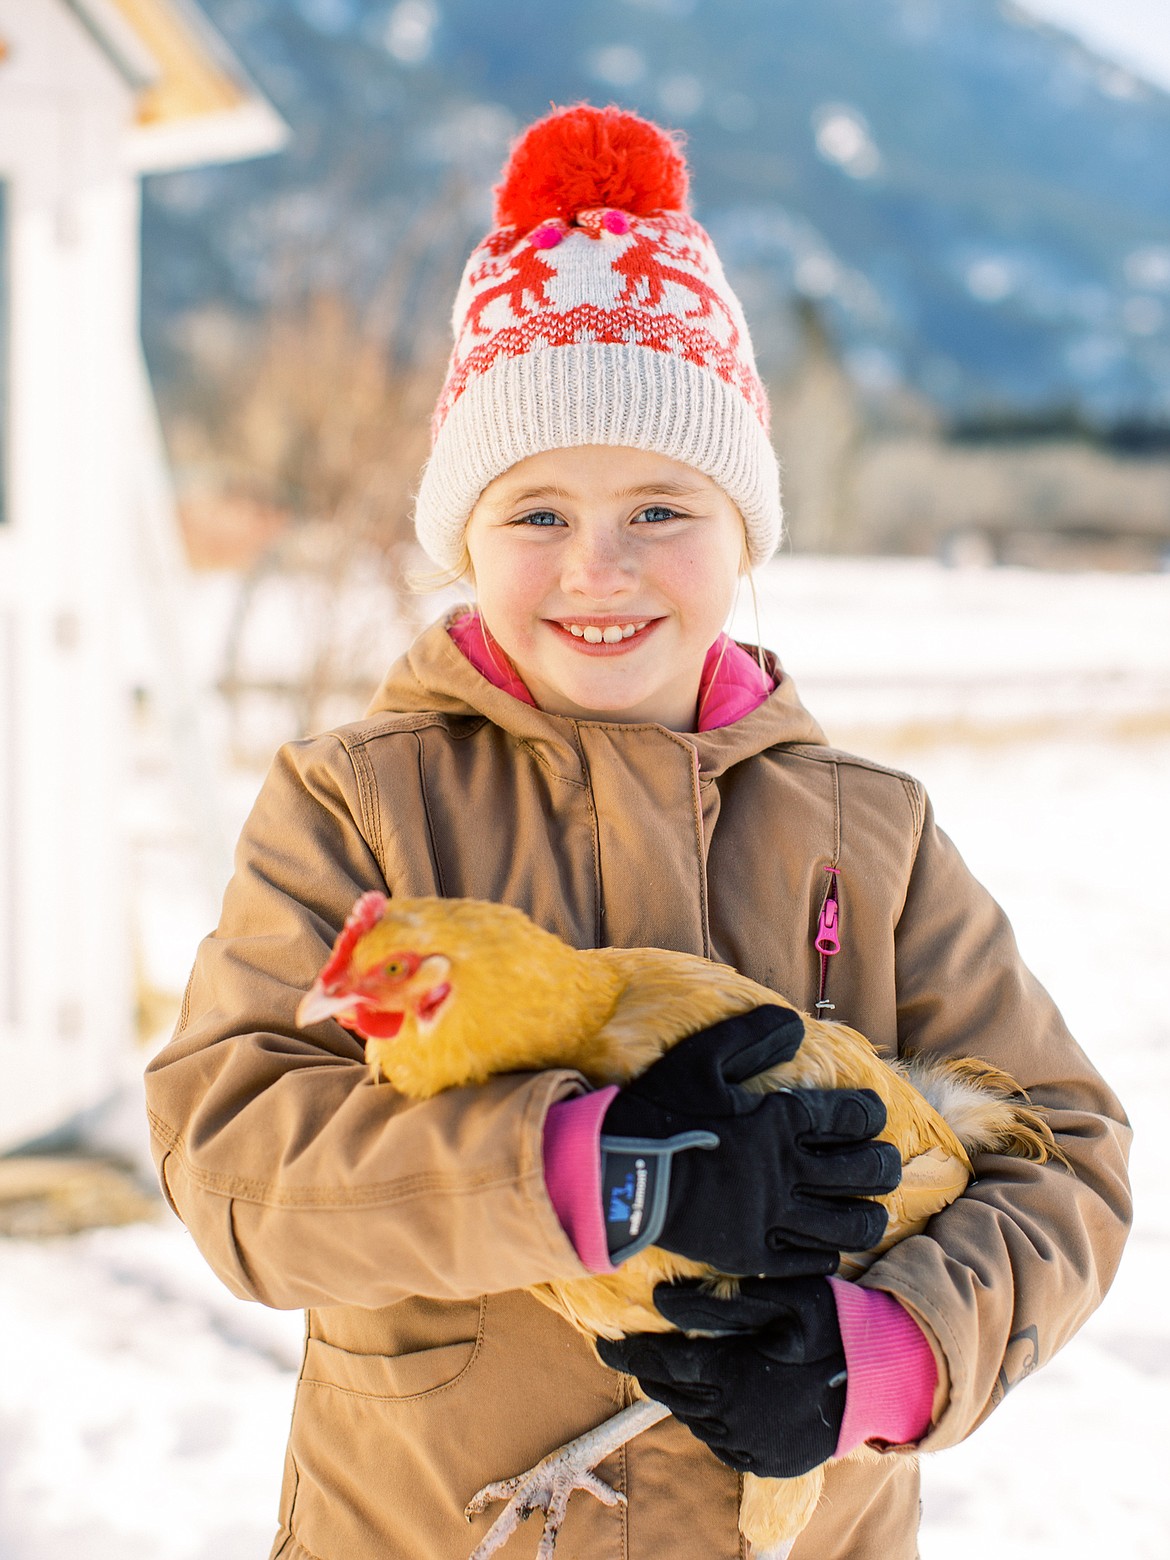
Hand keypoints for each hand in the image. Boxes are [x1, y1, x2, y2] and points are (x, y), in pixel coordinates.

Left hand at [596, 1277, 845, 1477]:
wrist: (883, 1378)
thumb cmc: (829, 1324)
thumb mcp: (777, 1297)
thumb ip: (717, 1303)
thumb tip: (662, 1302)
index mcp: (728, 1375)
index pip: (660, 1364)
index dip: (629, 1353)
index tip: (604, 1344)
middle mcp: (731, 1418)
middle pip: (670, 1394)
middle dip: (649, 1371)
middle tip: (634, 1352)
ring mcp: (749, 1446)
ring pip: (692, 1418)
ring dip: (678, 1394)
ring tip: (673, 1370)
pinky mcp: (766, 1463)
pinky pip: (719, 1442)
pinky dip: (707, 1418)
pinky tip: (713, 1397)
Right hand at [600, 1006, 900, 1271]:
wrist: (616, 1173)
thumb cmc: (658, 1111)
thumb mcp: (700, 1057)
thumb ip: (751, 1035)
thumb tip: (796, 1025)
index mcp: (779, 1121)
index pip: (852, 1116)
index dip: (871, 1114)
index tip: (873, 1115)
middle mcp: (787, 1172)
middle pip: (865, 1173)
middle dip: (884, 1166)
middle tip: (883, 1163)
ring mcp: (772, 1218)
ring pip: (848, 1225)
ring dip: (866, 1215)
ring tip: (865, 1208)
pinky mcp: (752, 1255)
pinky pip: (810, 1262)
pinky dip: (826, 1252)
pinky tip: (822, 1243)